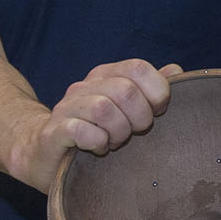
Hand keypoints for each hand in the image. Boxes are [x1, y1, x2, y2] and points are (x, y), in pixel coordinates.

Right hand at [19, 59, 180, 191]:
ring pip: (104, 109)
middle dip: (140, 118)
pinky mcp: (54, 131)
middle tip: (135, 133)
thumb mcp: (126, 108)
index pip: (138, 67)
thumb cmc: (94, 130)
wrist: (45, 152)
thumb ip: (150, 88)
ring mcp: (67, 107)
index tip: (157, 113)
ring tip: (116, 142)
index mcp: (106, 75)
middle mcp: (85, 86)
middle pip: (125, 90)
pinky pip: (81, 131)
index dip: (157, 92)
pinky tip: (98, 149)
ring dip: (118, 132)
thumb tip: (176, 70)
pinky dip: (97, 142)